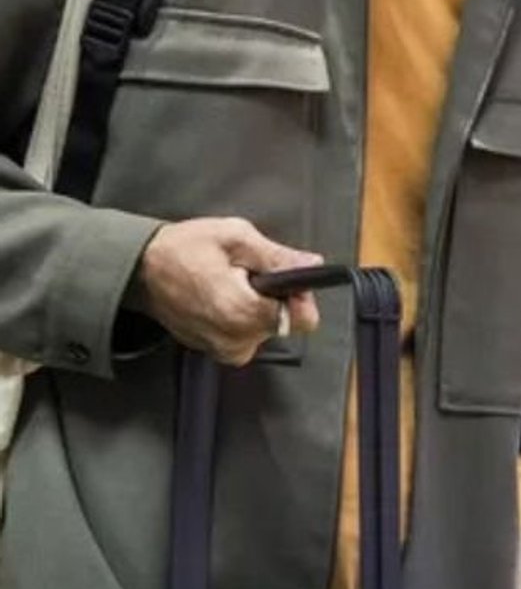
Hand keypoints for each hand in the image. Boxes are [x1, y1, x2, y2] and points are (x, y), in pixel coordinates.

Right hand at [132, 217, 322, 366]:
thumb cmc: (183, 249)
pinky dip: (242, 317)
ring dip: (258, 307)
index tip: (284, 277)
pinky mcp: (214, 351)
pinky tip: (223, 298)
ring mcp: (223, 349)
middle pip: (286, 324)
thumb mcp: (236, 237)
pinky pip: (246, 335)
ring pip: (266, 330)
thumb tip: (312, 264)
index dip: (300, 295)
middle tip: (248, 274)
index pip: (303, 319)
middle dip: (276, 298)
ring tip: (231, 284)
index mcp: (243, 313)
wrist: (140, 270)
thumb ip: (277, 256)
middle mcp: (235, 340)